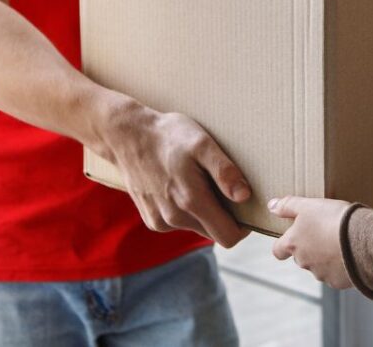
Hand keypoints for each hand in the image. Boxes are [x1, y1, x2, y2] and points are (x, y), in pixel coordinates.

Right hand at [93, 100, 250, 247]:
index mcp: (191, 201)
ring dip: (204, 212)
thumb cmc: (168, 136)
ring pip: (196, 228)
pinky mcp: (151, 219)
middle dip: (223, 217)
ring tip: (198, 182)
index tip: (245, 208)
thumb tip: (244, 196)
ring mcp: (160, 221)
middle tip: (223, 189)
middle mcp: (175, 218)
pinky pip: (179, 223)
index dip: (242, 227)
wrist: (126, 136)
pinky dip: (185, 210)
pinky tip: (180, 186)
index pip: (228, 237)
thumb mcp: (202, 143)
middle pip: (214, 233)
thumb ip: (224, 171)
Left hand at [269, 196, 351, 288]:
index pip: (278, 250)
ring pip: (319, 266)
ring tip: (341, 243)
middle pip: (300, 257)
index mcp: (293, 244)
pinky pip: (336, 274)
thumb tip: (271, 205)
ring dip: (326, 257)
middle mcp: (303, 262)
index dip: (282, 245)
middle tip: (324, 233)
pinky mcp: (338, 282)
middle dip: (309, 248)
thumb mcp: (309, 205)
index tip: (290, 238)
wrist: (362, 240)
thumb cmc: (333, 220)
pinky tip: (351, 254)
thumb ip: (288, 206)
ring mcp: (321, 274)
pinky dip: (341, 266)